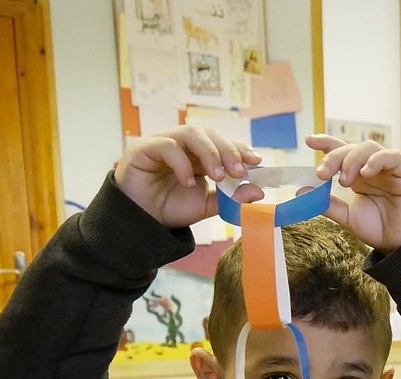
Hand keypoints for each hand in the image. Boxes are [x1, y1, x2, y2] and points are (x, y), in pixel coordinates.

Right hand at [114, 126, 261, 227]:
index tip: (256, 162)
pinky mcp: (143, 148)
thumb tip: (258, 192)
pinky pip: (167, 145)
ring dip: (209, 153)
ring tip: (218, 176)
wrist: (141, 222)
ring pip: (190, 133)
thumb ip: (230, 198)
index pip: (222, 143)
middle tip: (239, 172)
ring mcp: (163, 143)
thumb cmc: (171, 209)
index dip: (240, 149)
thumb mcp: (207, 205)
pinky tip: (188, 182)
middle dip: (228, 151)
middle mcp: (182, 145)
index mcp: (199, 155)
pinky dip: (182, 163)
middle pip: (209, 134)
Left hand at [307, 134, 400, 252]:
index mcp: (358, 175)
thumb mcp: (347, 216)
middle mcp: (373, 169)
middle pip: (351, 148)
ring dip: (352, 159)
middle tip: (322, 174)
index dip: (326, 143)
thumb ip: (327, 203)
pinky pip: (393, 157)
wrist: (399, 246)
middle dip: (334, 157)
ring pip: (370, 148)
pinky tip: (366, 173)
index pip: (342, 150)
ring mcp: (389, 170)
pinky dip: (377, 160)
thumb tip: (301, 191)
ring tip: (345, 181)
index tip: (309, 141)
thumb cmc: (378, 230)